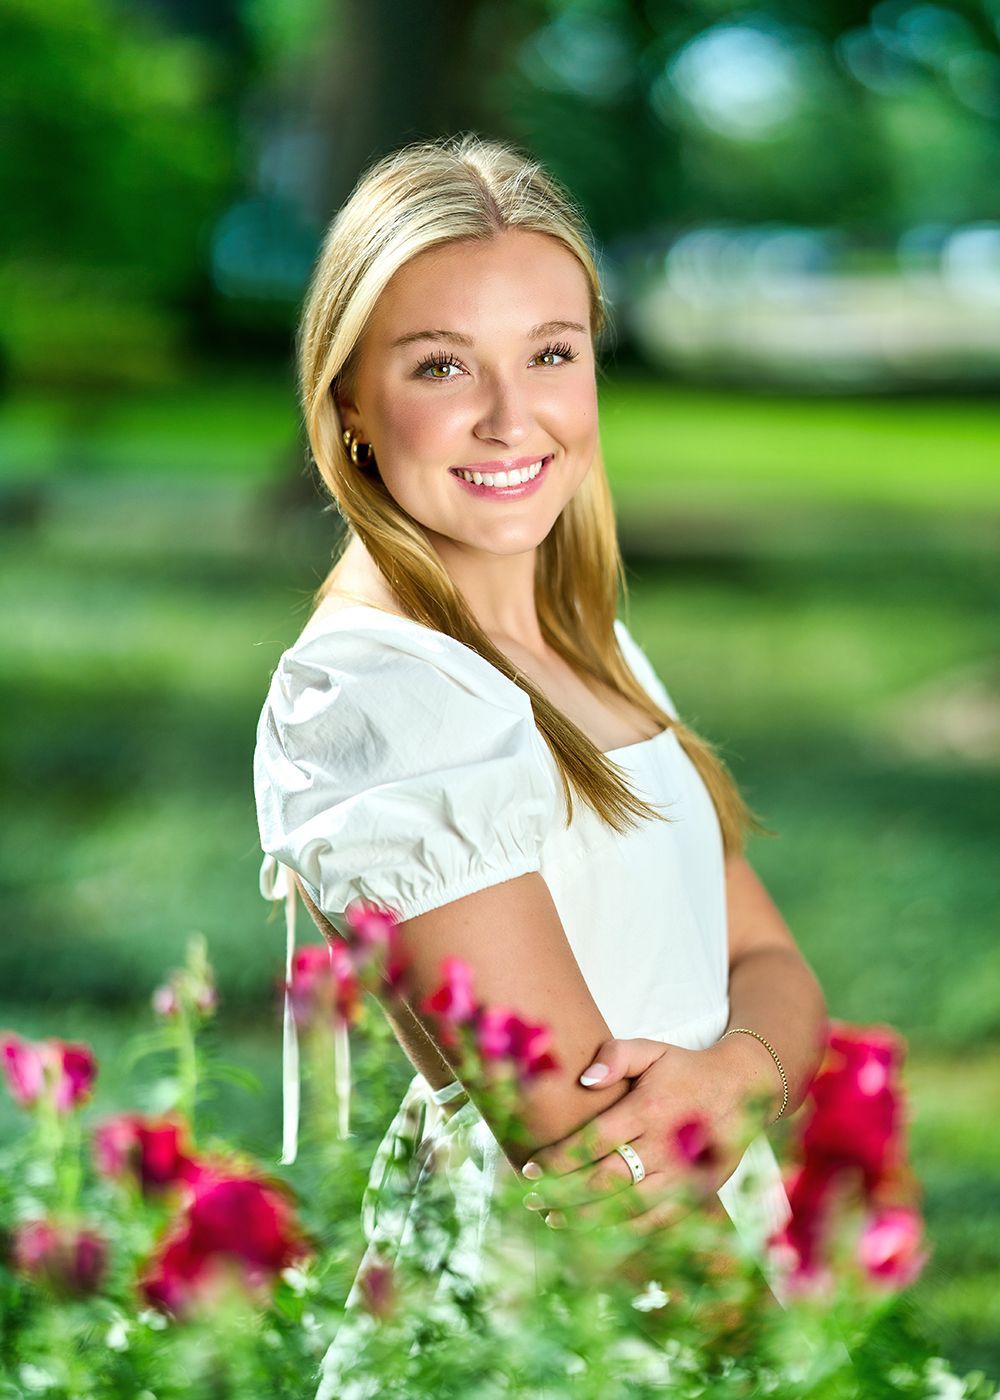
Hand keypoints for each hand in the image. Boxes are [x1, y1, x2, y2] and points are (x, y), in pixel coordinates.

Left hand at [520, 1035, 763, 1235]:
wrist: (744, 1090)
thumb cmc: (685, 1069)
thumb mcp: (651, 1050)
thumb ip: (615, 1055)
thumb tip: (584, 1080)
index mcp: (649, 1109)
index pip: (593, 1141)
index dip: (559, 1159)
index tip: (530, 1168)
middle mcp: (665, 1146)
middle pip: (604, 1180)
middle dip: (562, 1193)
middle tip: (530, 1199)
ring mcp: (682, 1176)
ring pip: (627, 1207)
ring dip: (586, 1217)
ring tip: (553, 1219)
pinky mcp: (696, 1195)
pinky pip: (655, 1221)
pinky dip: (622, 1231)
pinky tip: (594, 1232)